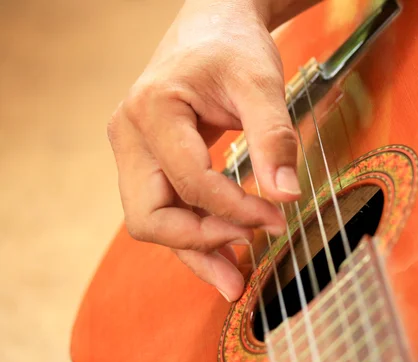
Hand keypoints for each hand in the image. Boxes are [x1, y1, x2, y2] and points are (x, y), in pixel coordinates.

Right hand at [107, 0, 306, 301]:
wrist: (213, 24)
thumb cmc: (232, 45)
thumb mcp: (261, 82)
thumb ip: (274, 136)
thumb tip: (287, 195)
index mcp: (152, 110)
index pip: (189, 182)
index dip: (234, 209)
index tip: (276, 218)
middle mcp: (130, 135)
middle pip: (149, 216)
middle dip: (199, 243)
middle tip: (246, 260)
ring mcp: (135, 151)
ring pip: (154, 220)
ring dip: (194, 251)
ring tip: (234, 280)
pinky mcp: (151, 161)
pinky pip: (167, 208)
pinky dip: (194, 232)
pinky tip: (225, 250)